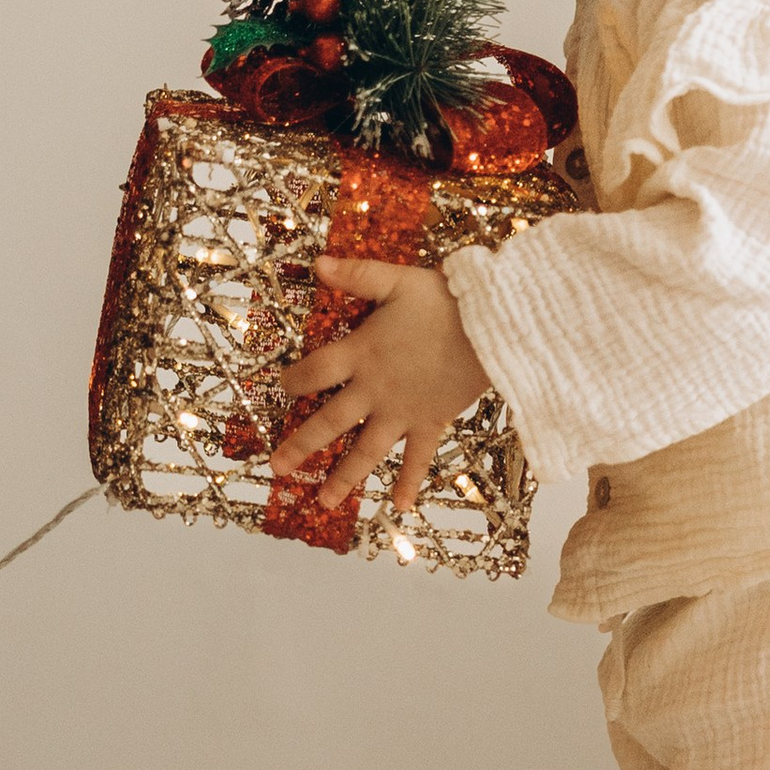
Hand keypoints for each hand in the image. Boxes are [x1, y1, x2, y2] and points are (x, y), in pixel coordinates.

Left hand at [269, 255, 490, 513]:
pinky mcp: (430, 422)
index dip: (294, 380)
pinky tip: (398, 507)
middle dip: (300, 446)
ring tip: (324, 503)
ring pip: (366, 450)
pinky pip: (418, 458)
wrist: (492, 328)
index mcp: (361, 353)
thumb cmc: (444, 301)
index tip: (282, 388)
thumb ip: (356, 275)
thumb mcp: (396, 281)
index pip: (314, 372)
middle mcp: (374, 390)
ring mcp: (401, 412)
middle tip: (277, 468)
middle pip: (329, 423)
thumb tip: (318, 263)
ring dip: (344, 477)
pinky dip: (410, 482)